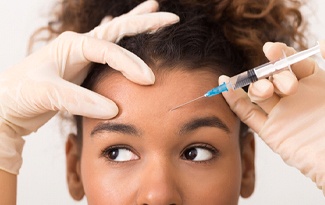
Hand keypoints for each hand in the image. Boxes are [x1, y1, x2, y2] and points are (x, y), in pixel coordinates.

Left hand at [0, 0, 178, 173]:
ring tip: (154, 10)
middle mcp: (79, 45)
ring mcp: (82, 54)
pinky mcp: (84, 67)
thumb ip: (81, 100)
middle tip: (169, 17)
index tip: (148, 80)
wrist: (7, 103)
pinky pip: (110, 50)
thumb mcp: (48, 94)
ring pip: (116, 34)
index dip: (131, 63)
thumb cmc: (20, 95)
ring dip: (136, 23)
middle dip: (144, 23)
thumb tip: (114, 110)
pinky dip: (123, 40)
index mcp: (71, 45)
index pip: (109, 50)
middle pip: (118, 29)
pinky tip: (129, 30)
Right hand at [219, 41, 324, 194]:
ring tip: (266, 91)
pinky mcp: (271, 132)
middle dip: (274, 75)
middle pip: (274, 77)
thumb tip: (322, 42)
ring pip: (259, 93)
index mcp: (316, 85)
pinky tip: (226, 87)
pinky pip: (248, 114)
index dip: (281, 55)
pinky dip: (235, 101)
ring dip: (257, 86)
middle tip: (289, 86)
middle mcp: (296, 98)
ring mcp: (282, 114)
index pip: (292, 64)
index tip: (272, 49)